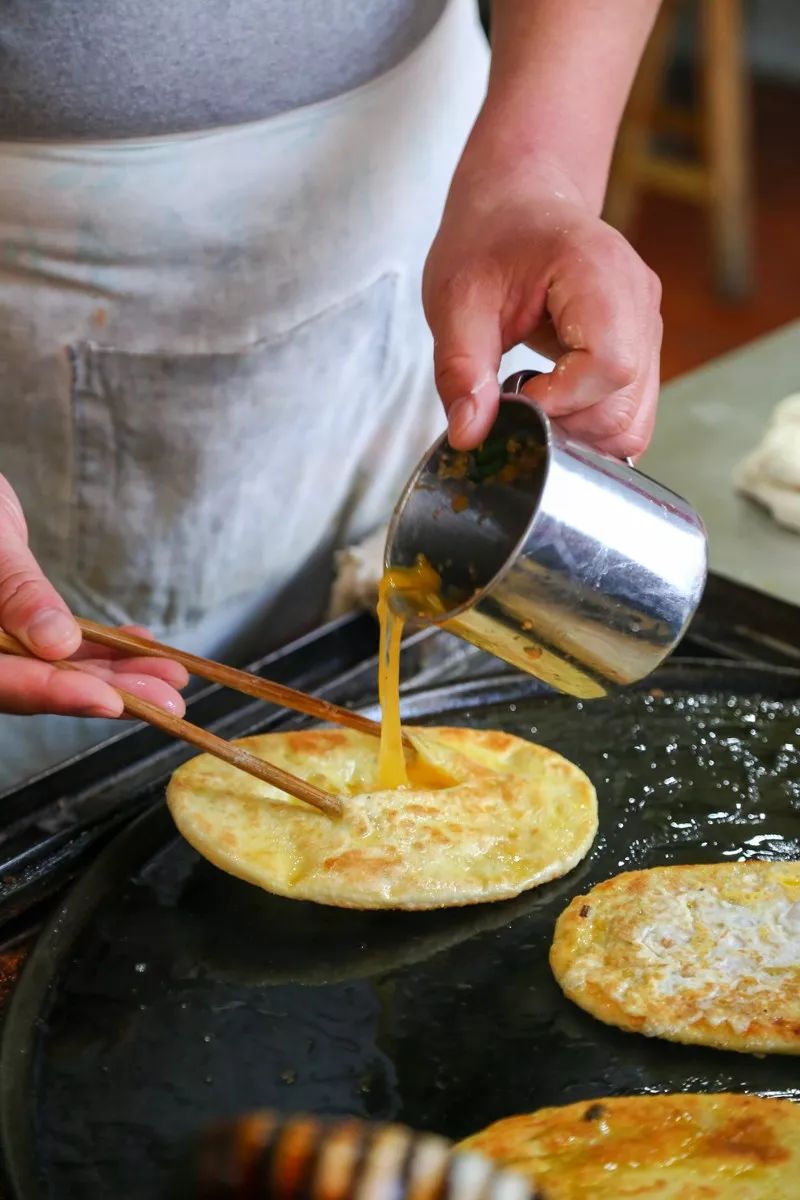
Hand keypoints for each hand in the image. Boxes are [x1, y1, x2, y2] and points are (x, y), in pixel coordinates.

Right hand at [0, 475, 187, 716]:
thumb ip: (14, 589)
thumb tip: (56, 644)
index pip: (0, 680)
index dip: (55, 693)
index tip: (110, 701)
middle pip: (35, 683)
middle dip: (106, 692)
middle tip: (167, 701)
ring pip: (54, 668)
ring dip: (114, 674)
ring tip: (170, 675)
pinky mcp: (14, 626)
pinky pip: (58, 645)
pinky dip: (100, 648)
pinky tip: (141, 648)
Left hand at [423, 160, 662, 460]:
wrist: (519, 202)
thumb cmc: (489, 239)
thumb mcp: (456, 301)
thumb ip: (461, 369)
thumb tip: (469, 436)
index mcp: (599, 274)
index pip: (609, 365)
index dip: (560, 399)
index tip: (516, 393)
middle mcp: (638, 302)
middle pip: (625, 406)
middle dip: (566, 424)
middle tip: (518, 400)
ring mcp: (647, 327)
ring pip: (633, 421)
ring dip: (578, 431)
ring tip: (536, 396)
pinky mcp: (641, 349)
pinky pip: (631, 413)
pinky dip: (590, 423)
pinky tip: (554, 398)